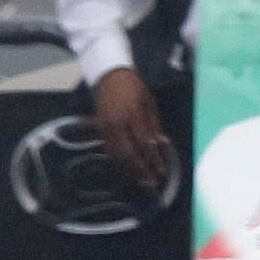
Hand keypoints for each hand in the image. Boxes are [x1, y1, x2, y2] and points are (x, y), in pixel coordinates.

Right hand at [91, 66, 173, 190]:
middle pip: (129, 154)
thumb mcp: (149, 102)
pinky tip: (124, 170)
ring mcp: (106, 129)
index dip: (153, 161)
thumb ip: (154, 125)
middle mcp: (118, 125)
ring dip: (128, 170)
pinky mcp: (99, 131)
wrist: (108, 76)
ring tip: (139, 181)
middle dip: (140, 171)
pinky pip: (108, 151)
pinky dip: (117, 163)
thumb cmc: (133, 87)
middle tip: (150, 183)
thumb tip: (161, 145)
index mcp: (134, 116)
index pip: (145, 144)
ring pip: (116, 156)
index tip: (161, 172)